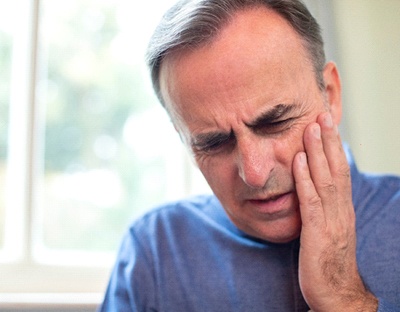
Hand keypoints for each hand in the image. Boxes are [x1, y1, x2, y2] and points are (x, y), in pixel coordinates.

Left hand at [292, 112, 377, 310]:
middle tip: (322, 115)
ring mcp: (331, 221)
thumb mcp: (328, 229)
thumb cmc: (328, 260)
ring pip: (325, 179)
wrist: (336, 294)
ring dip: (317, 152)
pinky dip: (304, 178)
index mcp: (342, 208)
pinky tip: (297, 161)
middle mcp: (340, 210)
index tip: (326, 124)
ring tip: (311, 128)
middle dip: (328, 141)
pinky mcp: (316, 233)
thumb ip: (322, 208)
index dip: (334, 147)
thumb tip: (311, 187)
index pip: (340, 171)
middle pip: (336, 169)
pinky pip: (310, 201)